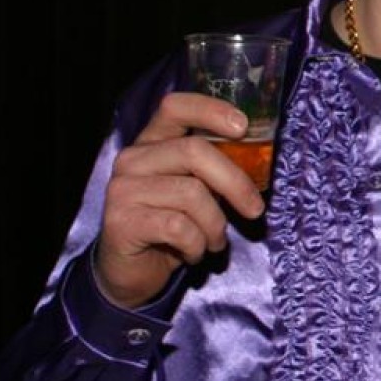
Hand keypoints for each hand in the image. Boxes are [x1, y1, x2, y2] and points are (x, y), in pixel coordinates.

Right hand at [96, 91, 263, 307]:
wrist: (131, 273)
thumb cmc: (171, 227)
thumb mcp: (195, 191)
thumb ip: (214, 170)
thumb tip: (259, 161)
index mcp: (152, 143)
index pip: (175, 107)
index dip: (211, 110)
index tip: (243, 127)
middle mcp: (132, 159)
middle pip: (195, 152)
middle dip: (235, 183)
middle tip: (254, 210)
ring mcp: (123, 189)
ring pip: (192, 194)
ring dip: (217, 225)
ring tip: (216, 241)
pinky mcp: (121, 221)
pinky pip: (179, 227)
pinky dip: (198, 244)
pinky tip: (194, 252)